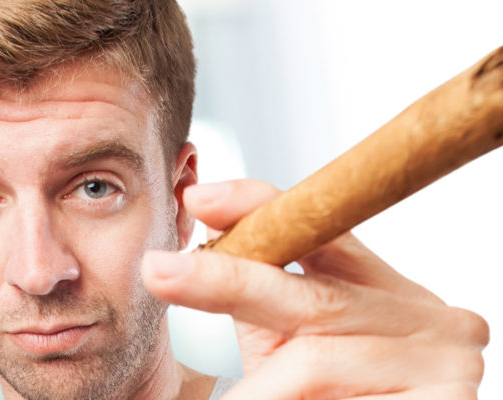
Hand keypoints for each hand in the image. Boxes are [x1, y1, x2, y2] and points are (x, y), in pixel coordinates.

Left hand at [142, 179, 488, 398]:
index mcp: (379, 287)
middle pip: (309, 292)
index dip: (258, 207)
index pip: (321, 228)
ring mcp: (441, 356)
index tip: (199, 198)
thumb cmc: (337, 395)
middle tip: (159, 272)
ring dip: (257, 387)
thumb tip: (189, 249)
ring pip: (313, 360)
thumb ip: (262, 298)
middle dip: (225, 281)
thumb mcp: (296, 341)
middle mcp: (419, 311)